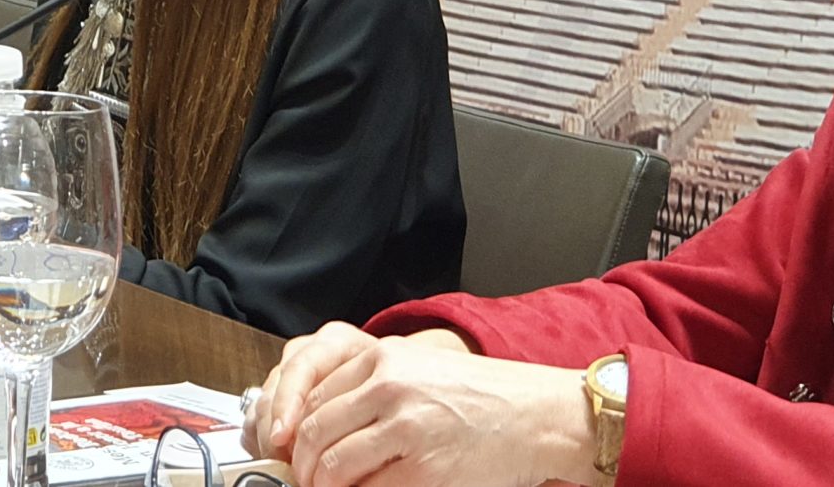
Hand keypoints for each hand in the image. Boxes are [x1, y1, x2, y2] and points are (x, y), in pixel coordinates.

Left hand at [254, 323, 593, 486]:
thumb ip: (372, 389)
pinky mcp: (423, 469)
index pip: (313, 396)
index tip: (293, 453)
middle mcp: (388, 387)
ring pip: (332, 465)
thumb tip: (319, 428)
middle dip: (301, 465)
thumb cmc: (486, 398)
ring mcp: (405, 427)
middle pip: (313, 432)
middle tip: (303, 482)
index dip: (296, 432)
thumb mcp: (420, 372)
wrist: (541, 416)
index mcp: (383, 359)